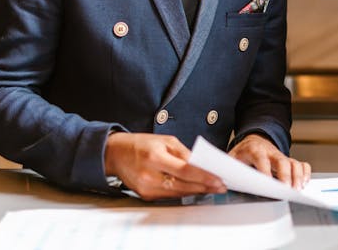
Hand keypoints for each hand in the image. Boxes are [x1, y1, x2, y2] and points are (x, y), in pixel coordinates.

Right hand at [104, 132, 225, 200]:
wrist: (116, 154)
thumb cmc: (141, 144)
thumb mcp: (165, 140)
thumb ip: (184, 153)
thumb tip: (202, 165)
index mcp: (155, 158)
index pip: (185, 170)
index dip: (203, 176)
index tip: (219, 179)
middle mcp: (149, 176)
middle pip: (183, 185)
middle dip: (205, 186)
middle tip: (221, 186)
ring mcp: (146, 189)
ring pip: (178, 193)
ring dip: (197, 191)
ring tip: (212, 187)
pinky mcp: (146, 196)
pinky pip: (170, 196)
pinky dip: (184, 192)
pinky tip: (195, 188)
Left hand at [229, 133, 311, 188]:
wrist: (253, 141)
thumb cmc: (242, 153)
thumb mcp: (231, 158)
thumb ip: (229, 168)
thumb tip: (220, 182)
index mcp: (254, 150)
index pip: (261, 160)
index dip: (265, 172)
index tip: (268, 185)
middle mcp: (270, 152)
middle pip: (282, 161)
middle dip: (286, 176)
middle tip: (288, 190)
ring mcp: (281, 156)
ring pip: (293, 163)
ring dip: (298, 176)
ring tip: (298, 190)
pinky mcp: (288, 160)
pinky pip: (301, 164)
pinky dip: (305, 173)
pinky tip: (304, 182)